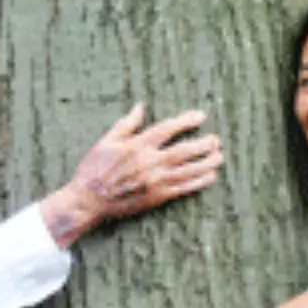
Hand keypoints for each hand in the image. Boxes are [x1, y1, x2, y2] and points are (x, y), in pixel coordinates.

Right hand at [40, 104, 222, 247]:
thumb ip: (126, 124)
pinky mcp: (156, 197)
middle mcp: (149, 162)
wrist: (88, 201)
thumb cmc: (93, 169)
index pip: (168, 129)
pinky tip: (210, 177)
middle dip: (204, 144)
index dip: (186, 121)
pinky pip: (183, 188)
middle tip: (216, 140)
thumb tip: (140, 106)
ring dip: (207, 163)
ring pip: (188, 170)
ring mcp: (155, 181)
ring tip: (219, 156)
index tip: (201, 116)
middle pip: (184, 150)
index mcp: (137, 145)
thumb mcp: (106, 141)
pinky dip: (199, 182)